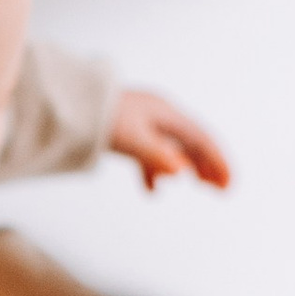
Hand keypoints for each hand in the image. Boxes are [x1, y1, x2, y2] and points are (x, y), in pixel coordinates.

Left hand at [106, 89, 229, 190]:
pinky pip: (150, 151)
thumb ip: (155, 155)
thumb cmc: (97, 117)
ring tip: (201, 186)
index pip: (200, 139)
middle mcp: (159, 115)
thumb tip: (181, 172)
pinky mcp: (128, 132)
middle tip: (224, 189)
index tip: (229, 185)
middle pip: (192, 142)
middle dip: (209, 165)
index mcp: (165, 113)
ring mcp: (144, 122)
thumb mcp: (128, 138)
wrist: (65, 104)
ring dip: (188, 167)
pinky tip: (153, 191)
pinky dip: (156, 171)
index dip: (217, 162)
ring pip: (174, 146)